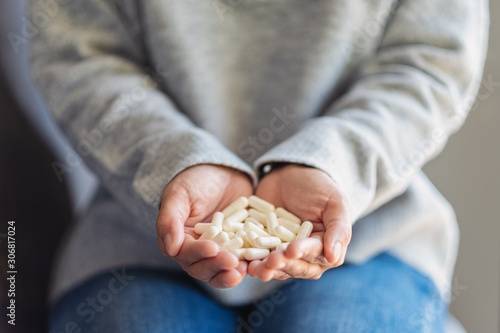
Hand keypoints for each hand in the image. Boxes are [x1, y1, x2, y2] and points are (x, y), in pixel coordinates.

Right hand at [156, 164, 252, 287]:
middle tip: (231, 262)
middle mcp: (196, 251)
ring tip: (242, 271)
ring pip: (219, 272)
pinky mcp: (236, 251)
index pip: (185, 253)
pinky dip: (246, 267)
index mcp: (178, 240)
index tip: (213, 248)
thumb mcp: (180, 193)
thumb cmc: (196, 180)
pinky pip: (239, 263)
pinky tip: (253, 266)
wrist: (223, 173)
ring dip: (230, 275)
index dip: (198, 253)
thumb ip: (170, 219)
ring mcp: (217, 253)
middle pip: (202, 268)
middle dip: (217, 266)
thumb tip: (170, 249)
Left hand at [248, 164, 351, 280]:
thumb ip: (339, 229)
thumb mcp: (335, 202)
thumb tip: (333, 257)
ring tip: (256, 267)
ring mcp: (283, 254)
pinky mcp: (264, 248)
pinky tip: (244, 262)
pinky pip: (258, 258)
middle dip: (284, 265)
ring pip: (276, 268)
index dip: (304, 254)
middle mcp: (305, 256)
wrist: (290, 174)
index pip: (317, 255)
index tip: (292, 249)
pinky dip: (251, 262)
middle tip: (271, 260)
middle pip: (296, 267)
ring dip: (267, 269)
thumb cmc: (318, 186)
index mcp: (326, 248)